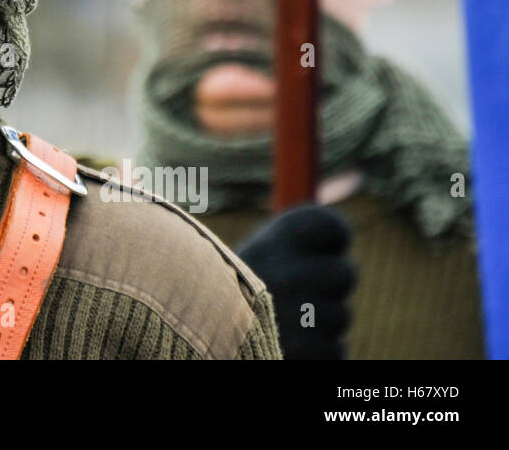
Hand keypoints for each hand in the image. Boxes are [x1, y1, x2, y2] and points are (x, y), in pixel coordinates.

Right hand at [234, 204, 356, 359]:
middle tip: (295, 291)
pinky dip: (315, 351)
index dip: (334, 236)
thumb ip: (296, 233)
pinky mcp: (309, 354)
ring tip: (280, 321)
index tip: (324, 246)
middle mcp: (293, 273)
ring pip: (340, 316)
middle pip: (345, 273)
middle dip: (327, 286)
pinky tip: (286, 346)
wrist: (196, 335)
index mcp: (277, 238)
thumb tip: (349, 190)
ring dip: (317, 323)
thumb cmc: (226, 290)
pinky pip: (334, 350)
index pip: (332, 225)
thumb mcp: (255, 251)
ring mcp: (303, 318)